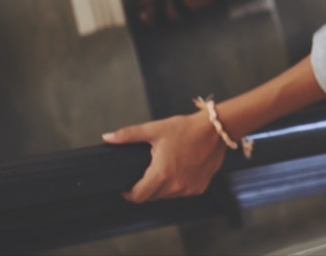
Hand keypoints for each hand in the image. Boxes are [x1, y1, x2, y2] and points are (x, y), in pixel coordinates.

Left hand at [102, 111, 225, 202]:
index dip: (128, 193)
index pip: (137, 196)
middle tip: (148, 170)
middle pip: (151, 196)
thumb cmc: (187, 129)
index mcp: (161, 174)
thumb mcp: (156, 129)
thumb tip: (108, 137)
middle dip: (146, 186)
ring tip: (165, 167)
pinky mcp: (199, 187)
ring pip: (167, 195)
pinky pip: (182, 192)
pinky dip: (178, 184)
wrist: (217, 129)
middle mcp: (175, 186)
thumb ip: (129, 135)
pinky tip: (181, 168)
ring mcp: (188, 188)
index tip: (126, 186)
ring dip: (162, 186)